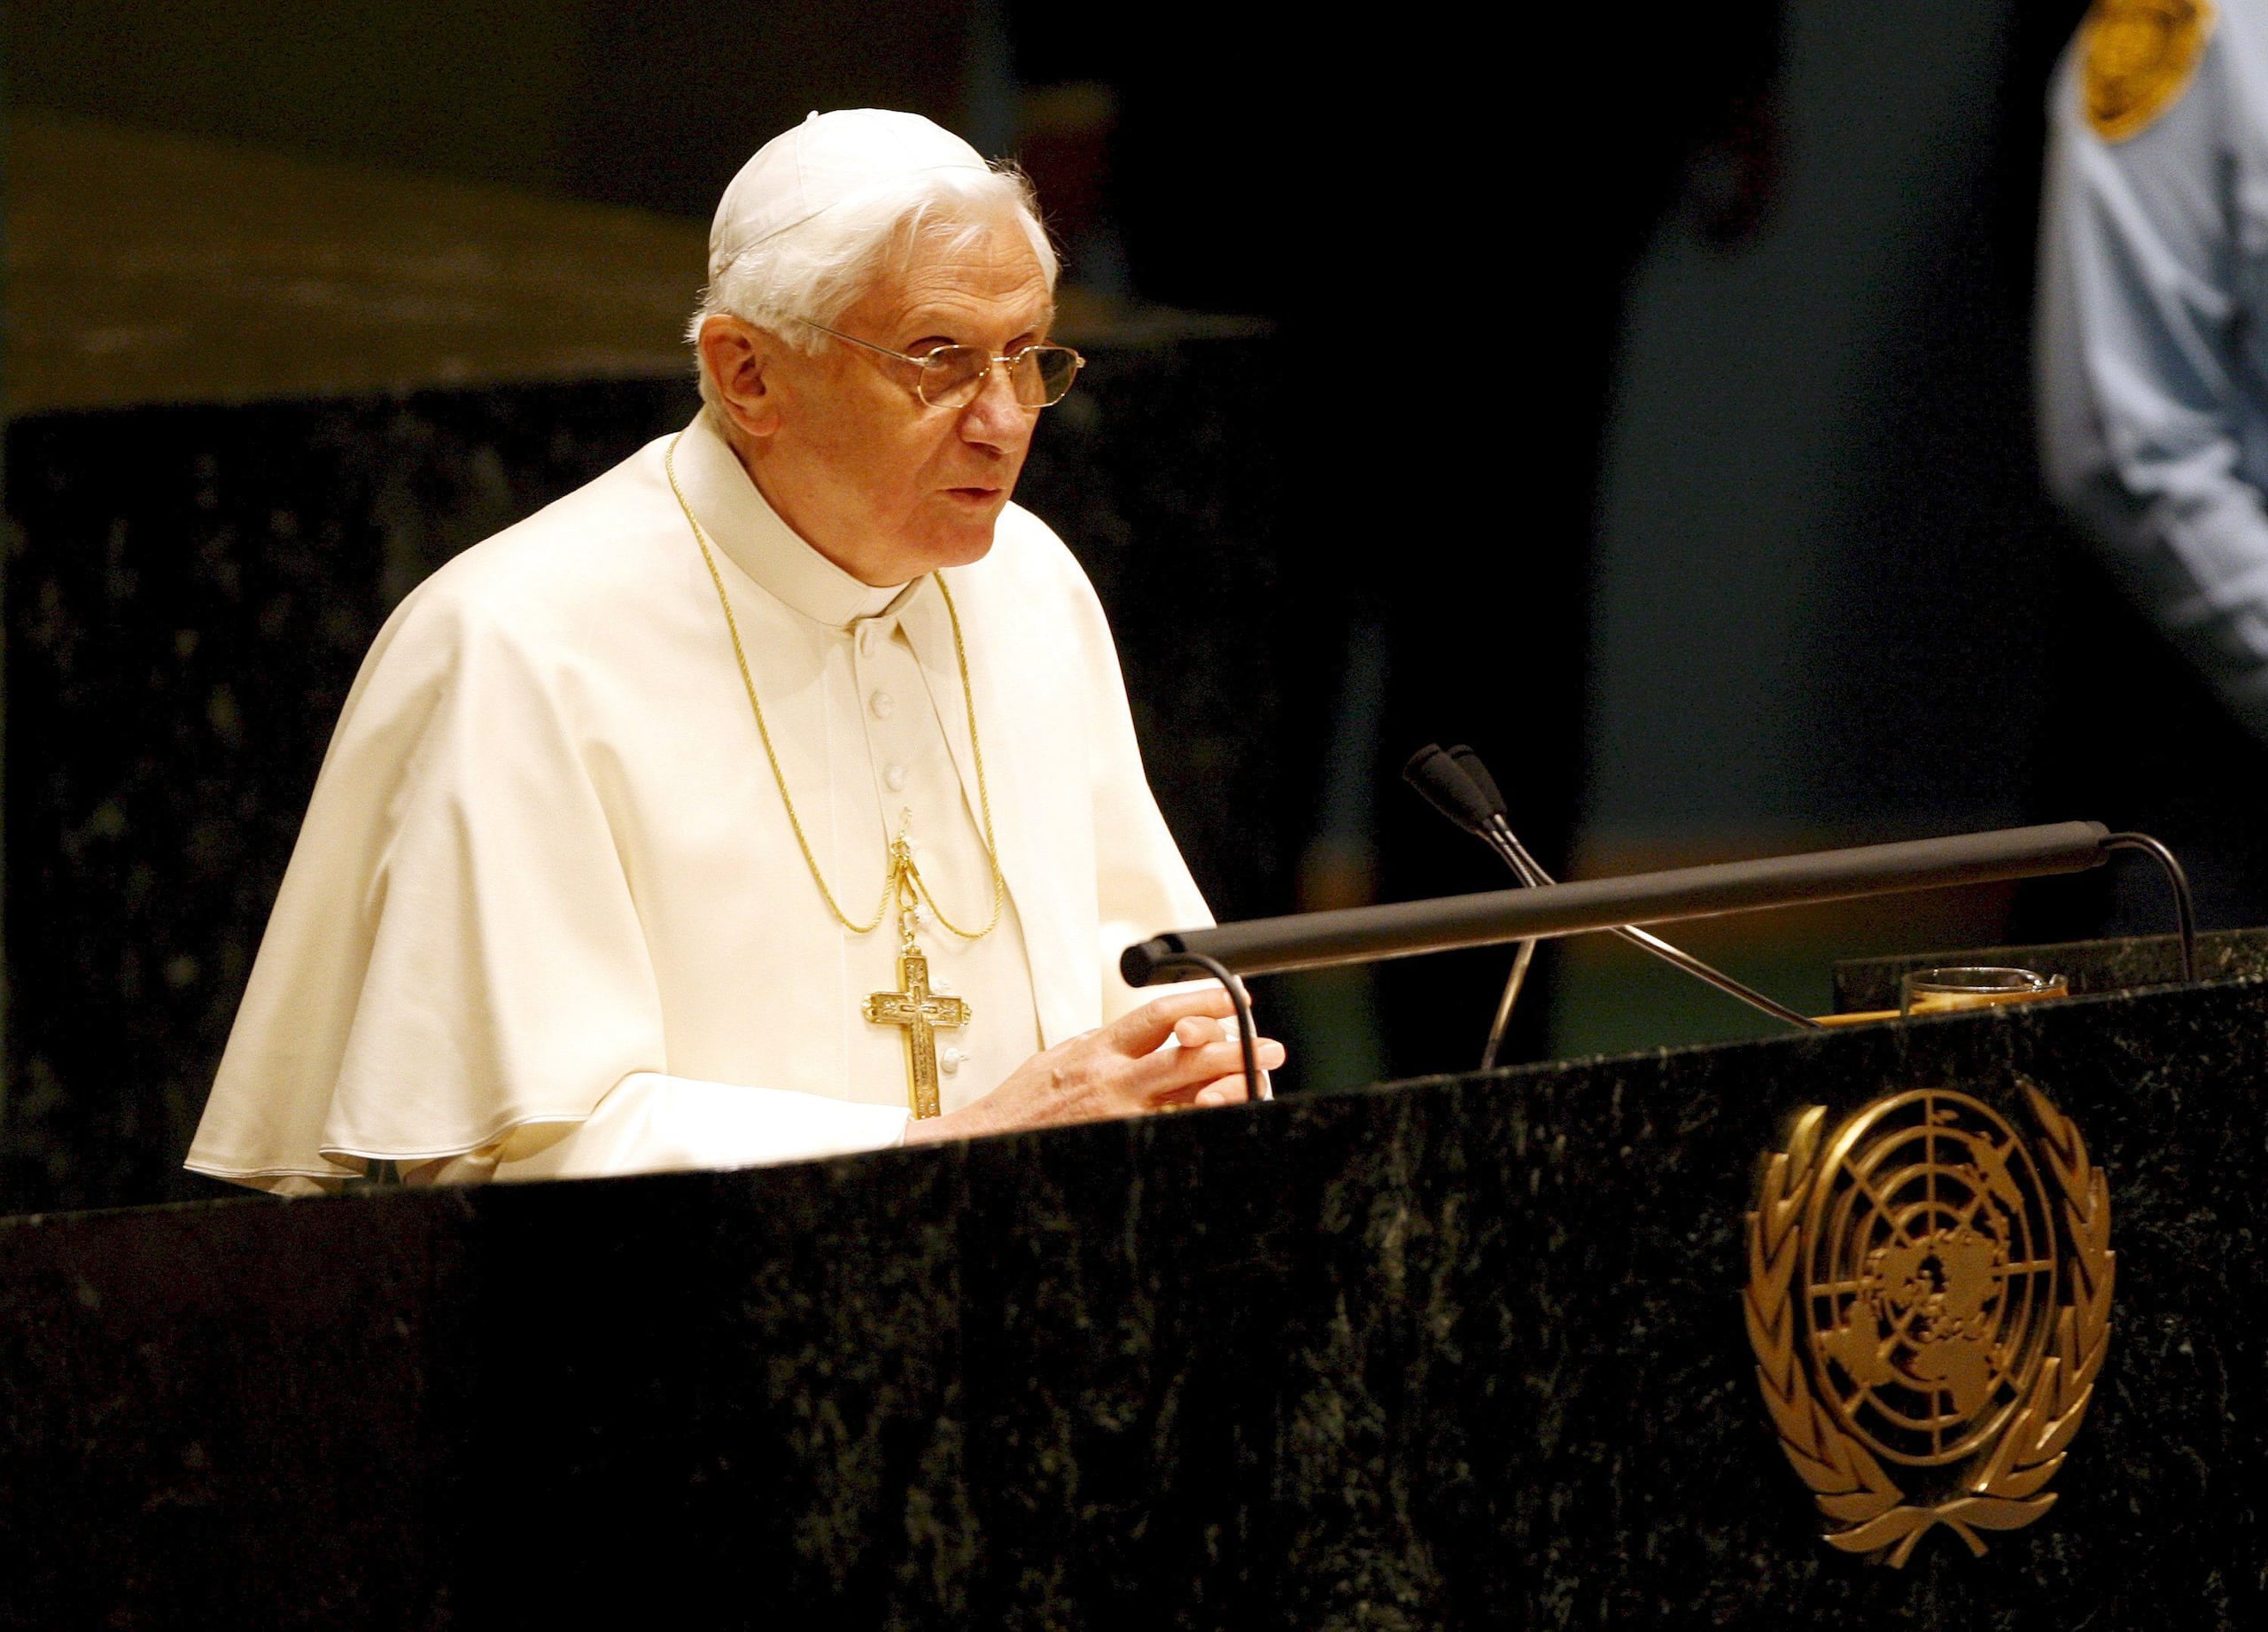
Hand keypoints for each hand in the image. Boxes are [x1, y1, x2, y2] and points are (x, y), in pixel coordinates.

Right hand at [902, 988, 1284, 1143]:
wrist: (987, 1140)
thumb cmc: (1022, 1104)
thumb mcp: (1062, 1056)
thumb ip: (1105, 1045)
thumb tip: (1146, 1033)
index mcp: (1099, 1049)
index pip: (1161, 1014)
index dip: (1204, 1002)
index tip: (1233, 998)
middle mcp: (1114, 1080)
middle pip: (1189, 1055)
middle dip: (1236, 1048)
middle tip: (1268, 1048)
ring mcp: (1120, 1116)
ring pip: (1190, 1098)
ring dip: (1232, 1088)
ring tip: (1259, 1082)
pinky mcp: (1121, 1141)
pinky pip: (1172, 1130)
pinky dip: (1200, 1120)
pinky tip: (1223, 1115)